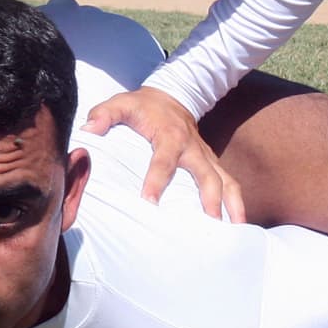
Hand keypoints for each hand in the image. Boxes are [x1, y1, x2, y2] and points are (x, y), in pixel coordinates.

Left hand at [80, 87, 244, 221]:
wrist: (173, 95)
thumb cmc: (143, 106)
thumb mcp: (121, 103)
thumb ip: (104, 114)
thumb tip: (89, 129)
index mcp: (170, 136)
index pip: (164, 161)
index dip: (156, 181)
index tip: (150, 202)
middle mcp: (193, 149)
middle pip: (207, 176)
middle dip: (209, 200)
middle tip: (210, 225)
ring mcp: (206, 157)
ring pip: (226, 182)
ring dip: (233, 206)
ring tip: (236, 231)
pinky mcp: (212, 164)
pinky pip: (229, 184)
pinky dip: (236, 204)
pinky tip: (238, 226)